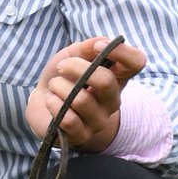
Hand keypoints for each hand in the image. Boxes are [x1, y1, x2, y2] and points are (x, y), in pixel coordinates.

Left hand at [25, 36, 146, 152]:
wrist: (41, 101)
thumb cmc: (62, 76)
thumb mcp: (72, 55)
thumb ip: (86, 47)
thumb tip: (101, 42)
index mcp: (116, 77)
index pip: (136, 62)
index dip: (121, 52)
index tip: (96, 47)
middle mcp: (112, 100)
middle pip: (106, 81)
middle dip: (76, 68)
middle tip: (61, 67)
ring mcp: (99, 120)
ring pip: (81, 100)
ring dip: (59, 87)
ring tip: (54, 86)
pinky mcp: (81, 136)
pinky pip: (69, 120)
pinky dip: (54, 104)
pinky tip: (51, 100)